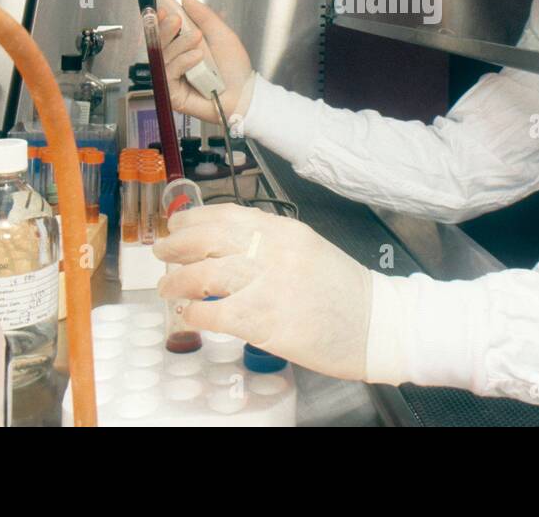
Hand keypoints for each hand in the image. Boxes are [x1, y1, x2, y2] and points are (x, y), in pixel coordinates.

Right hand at [154, 0, 252, 122]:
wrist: (245, 93)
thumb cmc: (235, 68)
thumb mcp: (221, 35)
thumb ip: (204, 17)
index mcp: (184, 47)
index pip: (164, 33)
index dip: (160, 20)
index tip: (163, 8)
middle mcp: (176, 62)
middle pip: (158, 43)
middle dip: (165, 29)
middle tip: (177, 20)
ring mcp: (173, 78)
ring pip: (163, 56)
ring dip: (179, 44)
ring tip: (197, 40)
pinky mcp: (172, 94)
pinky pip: (169, 73)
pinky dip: (182, 61)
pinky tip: (197, 57)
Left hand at [154, 204, 373, 380]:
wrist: (377, 324)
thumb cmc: (344, 292)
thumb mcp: (309, 250)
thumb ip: (271, 243)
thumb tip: (225, 246)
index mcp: (284, 230)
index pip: (225, 214)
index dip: (192, 219)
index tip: (176, 225)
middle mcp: (273, 250)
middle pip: (206, 238)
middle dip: (174, 246)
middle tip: (161, 254)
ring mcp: (268, 284)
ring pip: (202, 274)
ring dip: (175, 281)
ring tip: (167, 288)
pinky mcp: (265, 320)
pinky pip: (214, 312)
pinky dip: (194, 313)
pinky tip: (190, 315)